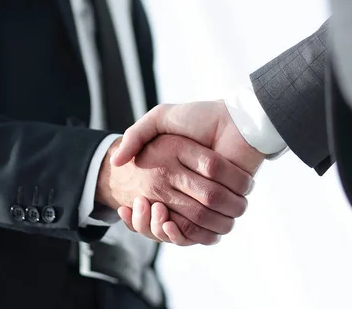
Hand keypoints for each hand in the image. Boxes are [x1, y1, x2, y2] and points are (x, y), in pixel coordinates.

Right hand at [110, 101, 265, 244]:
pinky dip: (181, 234)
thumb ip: (137, 134)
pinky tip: (167, 222)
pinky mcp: (221, 207)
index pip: (149, 204)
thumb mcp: (161, 117)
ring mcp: (203, 200)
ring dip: (159, 229)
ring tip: (151, 211)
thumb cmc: (200, 116)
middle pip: (160, 220)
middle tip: (138, 206)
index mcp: (174, 174)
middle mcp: (187, 190)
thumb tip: (115, 162)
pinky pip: (197, 232)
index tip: (126, 207)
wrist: (236, 120)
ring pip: (176, 230)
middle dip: (145, 221)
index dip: (137, 212)